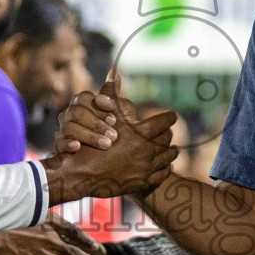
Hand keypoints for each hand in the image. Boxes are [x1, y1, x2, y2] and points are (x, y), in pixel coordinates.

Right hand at [0, 218, 102, 254]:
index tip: (95, 246)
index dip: (86, 240)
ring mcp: (42, 252)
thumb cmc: (10, 220)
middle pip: (74, 251)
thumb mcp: (31, 213)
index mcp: (50, 224)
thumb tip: (52, 218)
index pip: (74, 231)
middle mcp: (50, 239)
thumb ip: (44, 218)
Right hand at [43, 75, 178, 201]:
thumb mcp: (102, 116)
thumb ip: (110, 93)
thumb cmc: (90, 142)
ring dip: (171, 152)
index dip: (169, 117)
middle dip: (168, 134)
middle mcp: (148, 150)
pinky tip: (167, 166)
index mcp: (142, 132)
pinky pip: (161, 174)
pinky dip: (166, 169)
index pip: (164, 122)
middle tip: (170, 132)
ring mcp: (146, 168)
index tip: (172, 115)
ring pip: (167, 158)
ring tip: (174, 150)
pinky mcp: (143, 182)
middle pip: (167, 139)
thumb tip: (113, 72)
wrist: (81, 173)